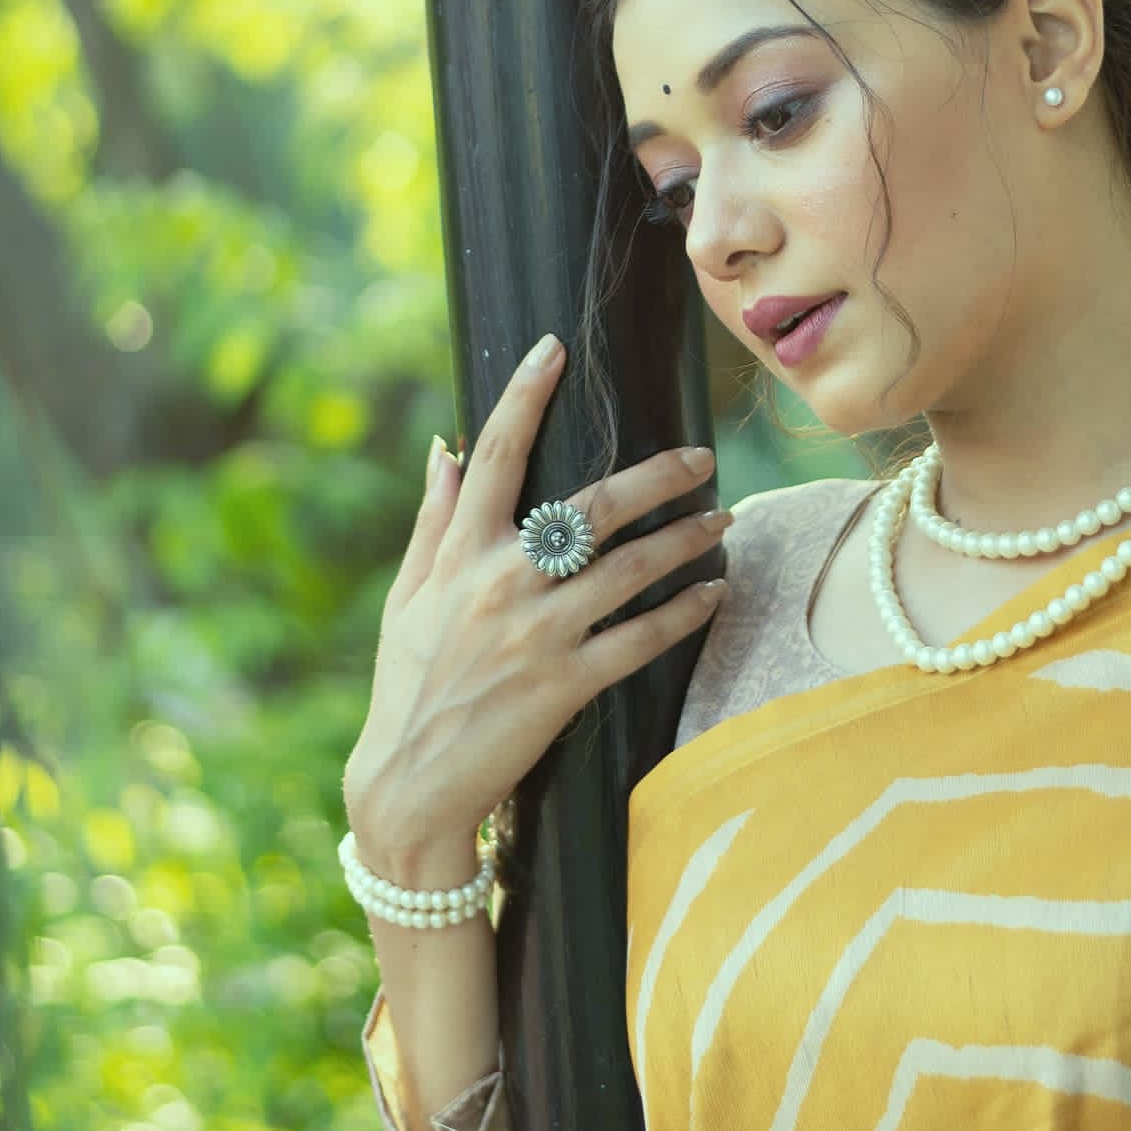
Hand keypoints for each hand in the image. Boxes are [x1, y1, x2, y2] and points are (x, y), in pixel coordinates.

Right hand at [342, 334, 726, 887]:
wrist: (410, 783)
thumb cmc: (407, 685)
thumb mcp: (407, 597)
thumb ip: (434, 521)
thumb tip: (446, 447)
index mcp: (460, 554)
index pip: (495, 455)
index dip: (524, 394)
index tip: (554, 347)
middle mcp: (501, 583)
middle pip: (591, 506)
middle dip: (656, 474)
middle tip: (701, 457)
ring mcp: (538, 634)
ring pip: (631, 567)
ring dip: (687, 537)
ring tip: (724, 518)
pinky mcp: (567, 684)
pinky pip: (642, 637)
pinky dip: (685, 611)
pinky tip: (714, 593)